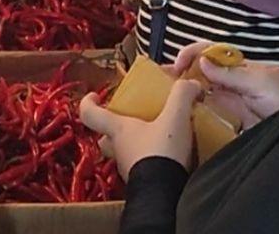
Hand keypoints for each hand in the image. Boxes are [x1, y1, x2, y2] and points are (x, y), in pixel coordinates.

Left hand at [80, 79, 202, 179]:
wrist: (166, 194)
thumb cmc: (161, 152)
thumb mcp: (174, 118)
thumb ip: (181, 95)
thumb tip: (190, 83)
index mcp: (117, 129)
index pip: (89, 114)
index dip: (88, 103)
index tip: (94, 95)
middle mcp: (118, 149)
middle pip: (107, 135)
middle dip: (117, 126)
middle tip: (134, 118)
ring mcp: (128, 168)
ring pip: (124, 152)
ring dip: (137, 144)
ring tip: (160, 136)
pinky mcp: (142, 182)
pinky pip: (141, 167)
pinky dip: (151, 160)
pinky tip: (171, 156)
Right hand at [169, 43, 278, 128]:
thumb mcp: (263, 83)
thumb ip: (232, 73)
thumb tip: (202, 62)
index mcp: (241, 67)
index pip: (209, 53)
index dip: (190, 54)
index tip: (175, 67)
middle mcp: (233, 84)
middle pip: (200, 73)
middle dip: (179, 74)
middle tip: (156, 83)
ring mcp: (233, 105)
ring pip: (201, 95)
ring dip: (182, 94)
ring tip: (160, 101)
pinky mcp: (234, 125)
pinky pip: (210, 117)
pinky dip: (194, 116)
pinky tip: (180, 119)